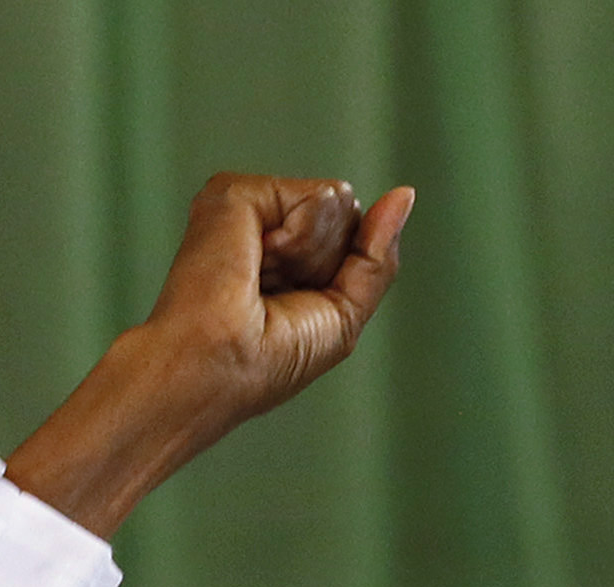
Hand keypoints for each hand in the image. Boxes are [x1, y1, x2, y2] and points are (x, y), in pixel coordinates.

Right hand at [8, 173, 415, 536]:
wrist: (210, 368)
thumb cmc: (265, 362)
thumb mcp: (344, 315)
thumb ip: (376, 256)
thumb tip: (403, 195)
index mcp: (286, 259)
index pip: (355, 236)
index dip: (349, 270)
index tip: (300, 308)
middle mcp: (264, 227)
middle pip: (351, 216)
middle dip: (330, 263)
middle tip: (275, 297)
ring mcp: (247, 208)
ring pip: (337, 203)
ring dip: (314, 254)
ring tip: (261, 280)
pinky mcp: (234, 193)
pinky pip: (318, 197)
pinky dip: (301, 238)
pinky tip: (256, 258)